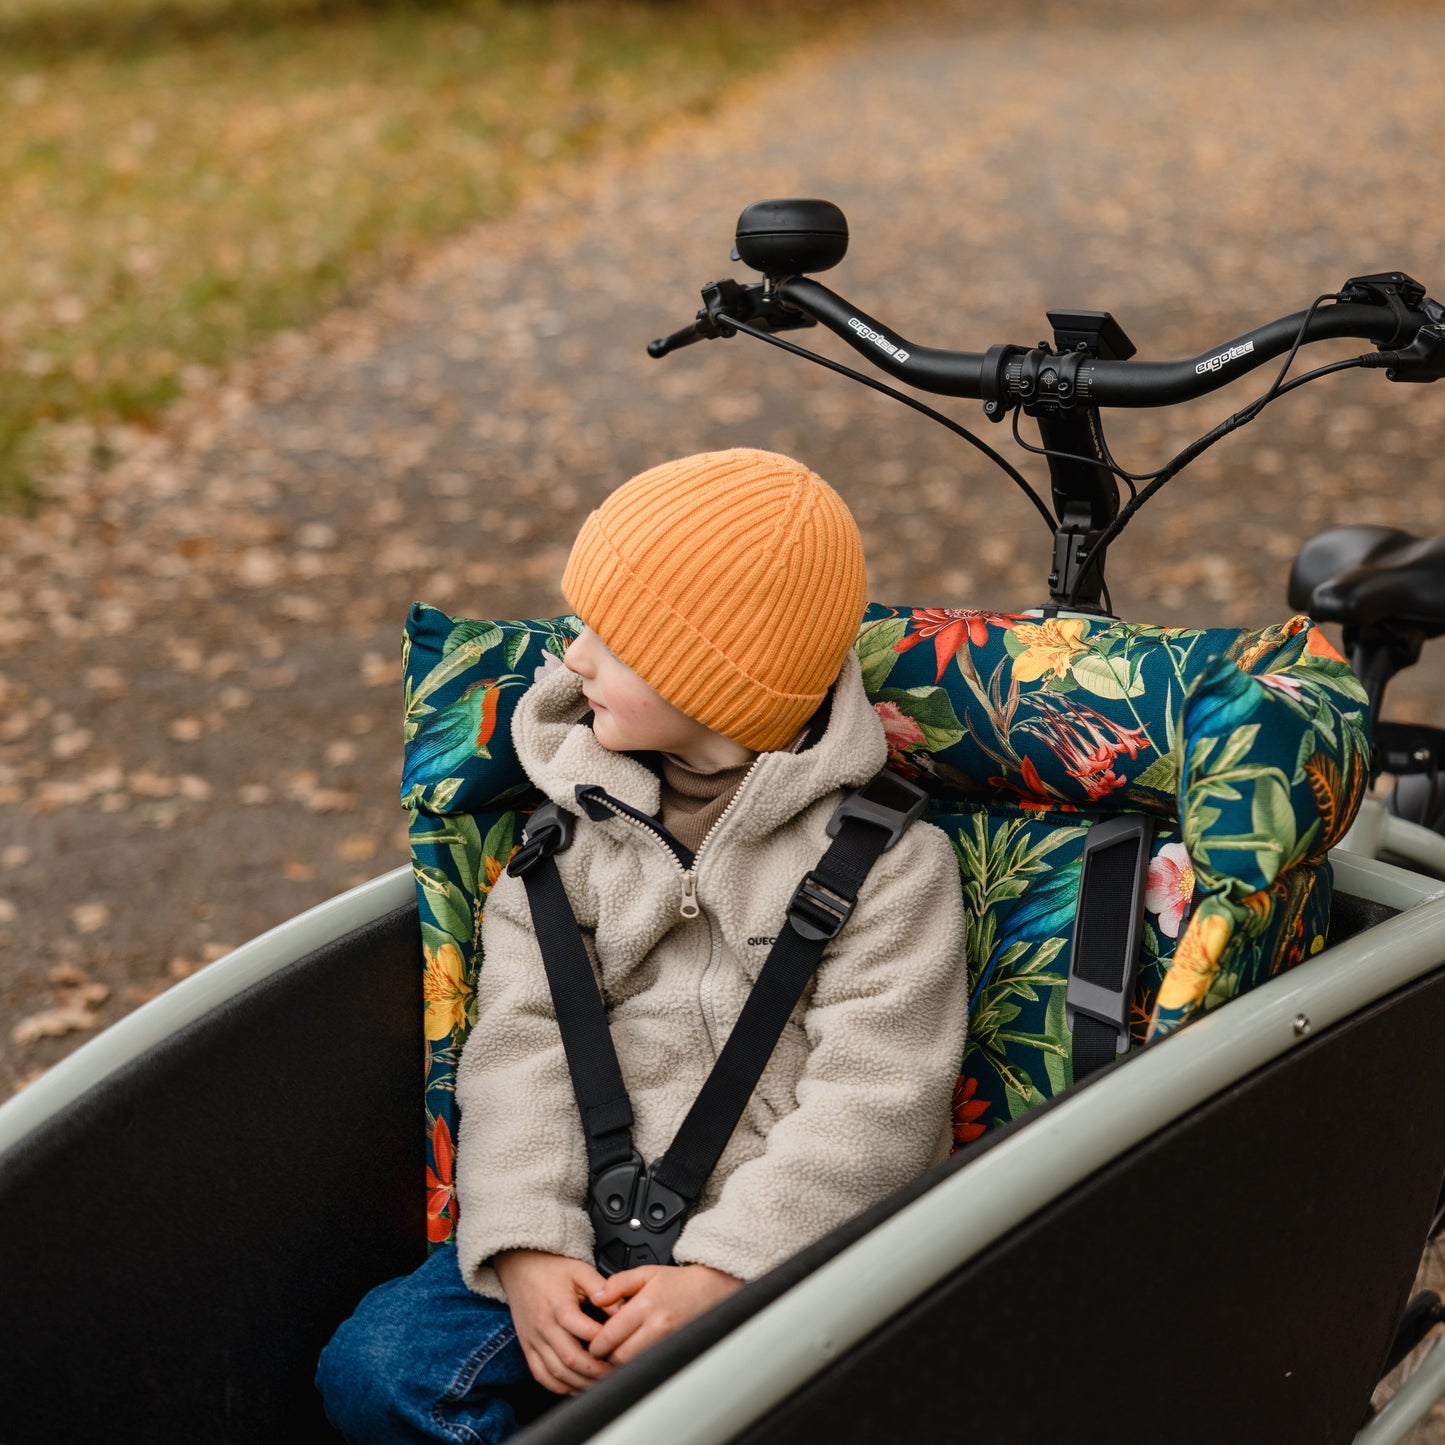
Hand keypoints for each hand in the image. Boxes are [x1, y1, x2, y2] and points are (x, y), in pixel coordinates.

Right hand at [493, 1249, 615, 1394]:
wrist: (520, 1266)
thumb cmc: (552, 1268)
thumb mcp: (581, 1270)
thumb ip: (602, 1288)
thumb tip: (623, 1309)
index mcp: (559, 1306)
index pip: (583, 1330)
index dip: (603, 1341)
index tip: (620, 1345)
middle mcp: (544, 1326)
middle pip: (570, 1358)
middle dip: (595, 1371)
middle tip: (614, 1372)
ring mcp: (533, 1340)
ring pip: (556, 1373)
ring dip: (579, 1383)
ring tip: (600, 1384)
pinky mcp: (527, 1347)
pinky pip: (541, 1375)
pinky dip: (559, 1387)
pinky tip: (576, 1387)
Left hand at [587, 1263, 743, 1365]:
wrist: (710, 1289)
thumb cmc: (679, 1282)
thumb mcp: (646, 1273)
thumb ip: (618, 1284)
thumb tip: (596, 1298)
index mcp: (646, 1305)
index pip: (611, 1335)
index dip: (596, 1344)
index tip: (592, 1344)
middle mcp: (658, 1327)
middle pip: (621, 1356)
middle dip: (607, 1357)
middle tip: (602, 1351)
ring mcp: (668, 1342)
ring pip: (635, 1365)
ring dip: (623, 1363)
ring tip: (618, 1353)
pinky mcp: (676, 1352)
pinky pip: (651, 1365)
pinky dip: (640, 1364)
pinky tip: (636, 1355)